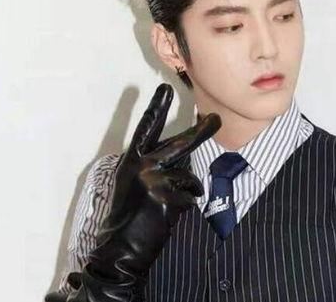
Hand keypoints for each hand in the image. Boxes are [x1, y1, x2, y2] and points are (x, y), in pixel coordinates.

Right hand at [46, 83, 220, 301]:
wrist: (120, 248)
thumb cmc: (129, 216)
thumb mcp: (134, 183)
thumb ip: (154, 166)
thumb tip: (183, 155)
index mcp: (132, 160)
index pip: (146, 128)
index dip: (156, 108)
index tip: (165, 88)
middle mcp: (142, 165)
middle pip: (180, 143)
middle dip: (202, 130)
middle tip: (216, 118)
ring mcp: (154, 180)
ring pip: (189, 177)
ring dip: (187, 191)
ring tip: (168, 204)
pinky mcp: (166, 197)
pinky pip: (190, 197)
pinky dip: (185, 206)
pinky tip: (168, 215)